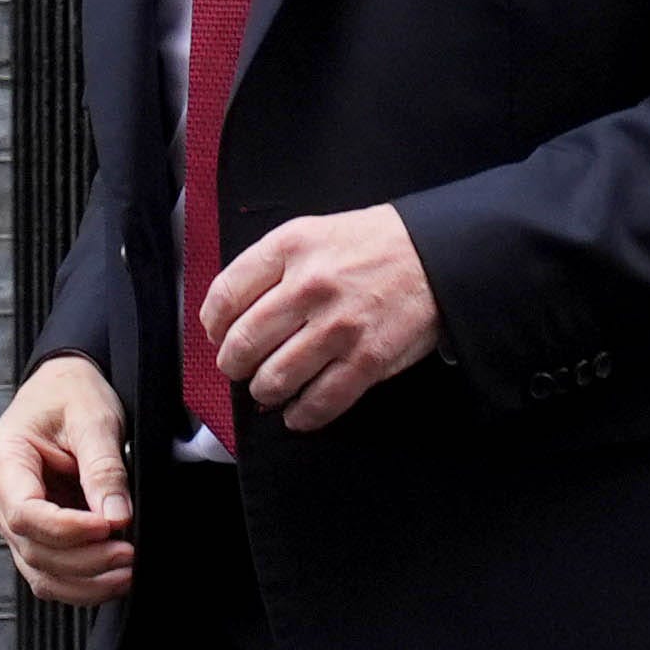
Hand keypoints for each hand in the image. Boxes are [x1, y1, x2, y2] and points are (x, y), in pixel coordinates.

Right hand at [0, 355, 135, 605]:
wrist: (64, 388)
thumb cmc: (72, 394)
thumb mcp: (94, 419)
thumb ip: (103, 468)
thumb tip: (117, 516)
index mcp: (3, 458)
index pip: (25, 512)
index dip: (67, 529)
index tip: (109, 527)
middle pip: (33, 548)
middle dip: (84, 560)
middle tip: (130, 553)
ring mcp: (12, 518)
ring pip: (39, 570)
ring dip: (84, 581)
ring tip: (127, 572)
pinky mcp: (33, 532)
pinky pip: (49, 571)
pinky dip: (80, 583)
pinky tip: (112, 579)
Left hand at [203, 205, 440, 432]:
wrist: (437, 254)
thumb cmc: (371, 245)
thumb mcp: (312, 233)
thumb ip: (270, 268)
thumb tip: (228, 317)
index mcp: (291, 247)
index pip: (225, 295)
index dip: (213, 325)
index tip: (217, 334)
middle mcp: (310, 286)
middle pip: (243, 343)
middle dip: (233, 365)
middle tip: (239, 367)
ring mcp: (339, 326)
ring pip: (274, 379)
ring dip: (263, 391)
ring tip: (268, 388)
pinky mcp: (367, 359)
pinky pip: (320, 402)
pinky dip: (300, 416)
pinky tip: (296, 412)